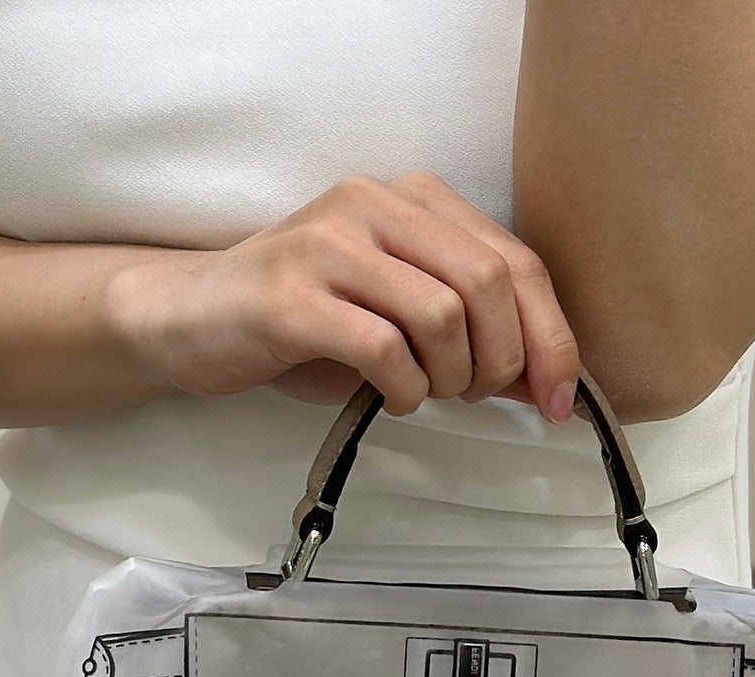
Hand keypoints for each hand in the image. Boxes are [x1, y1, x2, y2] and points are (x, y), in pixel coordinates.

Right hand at [107, 171, 579, 421]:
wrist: (193, 318)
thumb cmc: (304, 322)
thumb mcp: (396, 312)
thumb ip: (468, 329)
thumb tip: (546, 380)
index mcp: (411, 198)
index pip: (515, 261)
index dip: (551, 337)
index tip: (561, 400)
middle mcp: (373, 204)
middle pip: (487, 284)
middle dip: (502, 360)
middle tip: (477, 397)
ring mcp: (329, 246)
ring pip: (441, 315)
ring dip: (450, 377)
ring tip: (424, 392)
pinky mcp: (292, 297)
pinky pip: (383, 349)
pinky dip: (404, 389)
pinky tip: (390, 397)